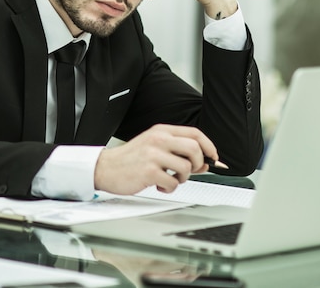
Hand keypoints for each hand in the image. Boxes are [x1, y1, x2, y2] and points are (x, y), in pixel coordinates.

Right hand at [94, 124, 218, 194]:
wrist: (105, 167)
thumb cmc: (131, 158)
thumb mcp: (154, 148)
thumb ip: (178, 152)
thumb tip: (204, 163)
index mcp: (161, 131)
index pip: (194, 133)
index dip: (209, 145)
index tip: (214, 156)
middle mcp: (159, 140)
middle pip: (195, 148)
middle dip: (198, 163)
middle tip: (190, 171)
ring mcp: (154, 155)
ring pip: (186, 167)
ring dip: (183, 178)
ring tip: (170, 178)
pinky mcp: (149, 171)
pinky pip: (173, 183)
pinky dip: (169, 187)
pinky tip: (159, 184)